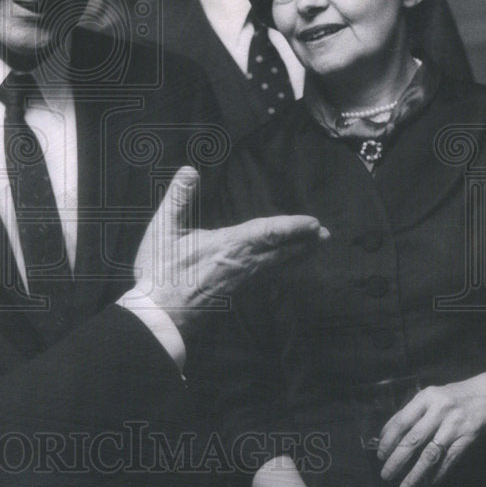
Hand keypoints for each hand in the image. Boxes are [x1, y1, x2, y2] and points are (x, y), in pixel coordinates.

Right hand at [130, 166, 328, 336]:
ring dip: (297, 257)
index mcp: (230, 245)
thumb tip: (190, 170)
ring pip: (277, 268)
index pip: (270, 232)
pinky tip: (281, 270)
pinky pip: (266, 280)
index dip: (293, 227)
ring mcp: (242, 284)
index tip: (313, 223)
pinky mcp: (236, 298)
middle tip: (325, 235)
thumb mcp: (163, 229)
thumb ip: (178, 198)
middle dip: (304, 243)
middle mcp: (243, 265)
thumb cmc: (160, 272)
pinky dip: (281, 271)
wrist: (160, 316)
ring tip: (312, 249)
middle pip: (282, 252)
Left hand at [377, 370, 485, 486]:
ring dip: (416, 473)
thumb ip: (412, 413)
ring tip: (404, 486)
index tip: (380, 455)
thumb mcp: (431, 397)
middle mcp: (439, 410)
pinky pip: (450, 459)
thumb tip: (388, 435)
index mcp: (425, 397)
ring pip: (430, 453)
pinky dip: (438, 473)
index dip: (388, 440)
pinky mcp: (469, 437)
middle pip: (413, 439)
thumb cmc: (454, 396)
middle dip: (397, 460)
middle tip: (385, 474)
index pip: (401, 421)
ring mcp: (455, 425)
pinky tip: (430, 482)